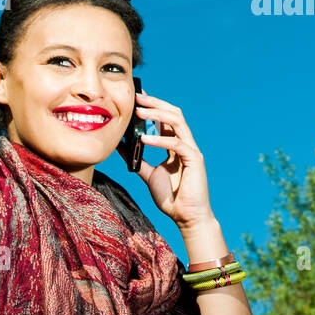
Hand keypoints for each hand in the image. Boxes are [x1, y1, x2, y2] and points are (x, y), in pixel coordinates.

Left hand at [125, 88, 214, 229]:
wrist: (186, 217)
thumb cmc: (171, 197)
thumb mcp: (148, 173)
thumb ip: (136, 159)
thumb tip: (120, 145)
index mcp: (175, 146)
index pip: (165, 119)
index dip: (153, 106)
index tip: (136, 96)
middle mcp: (185, 144)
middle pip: (173, 114)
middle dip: (155, 103)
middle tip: (137, 97)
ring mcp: (191, 150)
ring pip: (177, 122)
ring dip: (158, 114)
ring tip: (139, 112)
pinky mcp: (194, 160)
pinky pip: (176, 143)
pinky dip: (160, 139)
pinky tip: (144, 138)